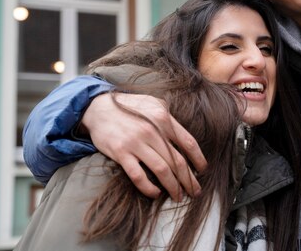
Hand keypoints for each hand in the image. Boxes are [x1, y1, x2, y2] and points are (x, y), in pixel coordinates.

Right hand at [81, 92, 207, 200]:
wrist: (98, 108)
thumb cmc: (129, 107)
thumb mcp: (153, 104)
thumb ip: (169, 118)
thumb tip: (184, 138)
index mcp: (163, 118)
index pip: (188, 142)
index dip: (198, 159)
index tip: (202, 171)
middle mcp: (152, 130)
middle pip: (177, 160)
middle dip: (189, 179)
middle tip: (195, 191)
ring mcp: (136, 142)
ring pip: (162, 170)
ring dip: (173, 186)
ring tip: (179, 196)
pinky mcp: (121, 153)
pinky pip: (138, 176)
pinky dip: (149, 188)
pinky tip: (155, 193)